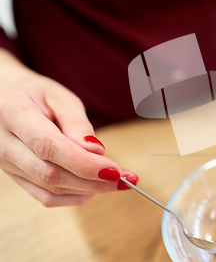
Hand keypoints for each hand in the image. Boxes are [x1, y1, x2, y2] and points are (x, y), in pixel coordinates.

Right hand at [0, 57, 137, 206]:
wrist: (7, 103)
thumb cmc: (37, 95)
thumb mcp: (60, 97)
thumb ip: (77, 124)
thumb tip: (96, 151)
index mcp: (12, 113)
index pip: (48, 146)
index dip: (83, 162)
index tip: (114, 169)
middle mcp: (2, 142)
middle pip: (49, 173)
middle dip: (92, 180)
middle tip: (125, 179)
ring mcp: (5, 164)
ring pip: (49, 188)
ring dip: (88, 190)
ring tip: (117, 182)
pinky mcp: (14, 177)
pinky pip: (44, 196)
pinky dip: (73, 197)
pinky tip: (94, 188)